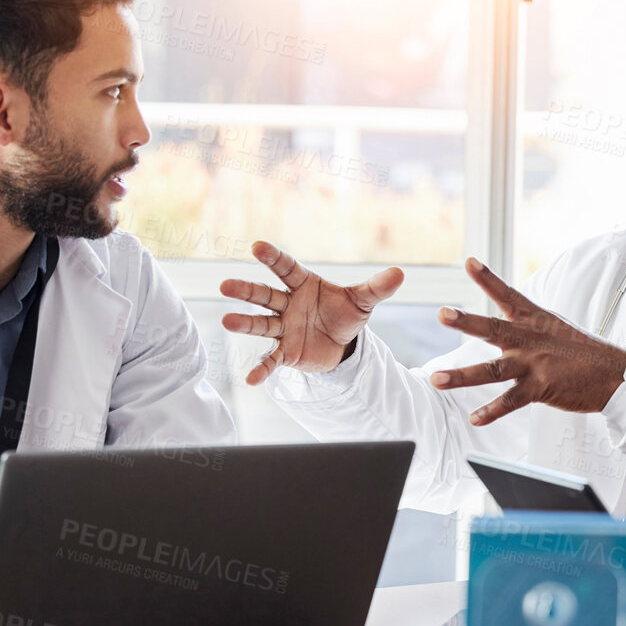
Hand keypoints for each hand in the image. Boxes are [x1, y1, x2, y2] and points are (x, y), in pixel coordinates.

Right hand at [220, 241, 403, 385]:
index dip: (272, 257)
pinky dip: (262, 369)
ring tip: (227, 321)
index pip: (285, 268)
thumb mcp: (364, 301)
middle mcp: (288, 304)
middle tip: (225, 285)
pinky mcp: (285, 352)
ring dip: (245, 323)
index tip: (257, 246)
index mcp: (304, 284)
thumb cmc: (345, 314)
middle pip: (264, 295)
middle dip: (246, 290)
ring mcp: (283, 328)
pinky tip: (250, 379)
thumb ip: (377, 287)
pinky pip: (271, 360)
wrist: (342, 344)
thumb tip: (400, 274)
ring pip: (262, 324)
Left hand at [431, 258, 625, 424]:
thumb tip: (508, 315)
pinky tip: (474, 418)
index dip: (488, 278)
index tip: (469, 262)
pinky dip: (491, 412)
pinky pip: (511, 401)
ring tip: (437, 380)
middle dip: (466, 322)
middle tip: (442, 313)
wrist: (613, 374)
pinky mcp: (541, 388)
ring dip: (462, 375)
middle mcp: (530, 340)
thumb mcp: (554, 327)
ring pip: (492, 370)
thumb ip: (528, 323)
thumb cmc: (583, 351)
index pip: (508, 295)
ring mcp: (534, 364)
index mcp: (535, 321)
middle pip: (493, 329)